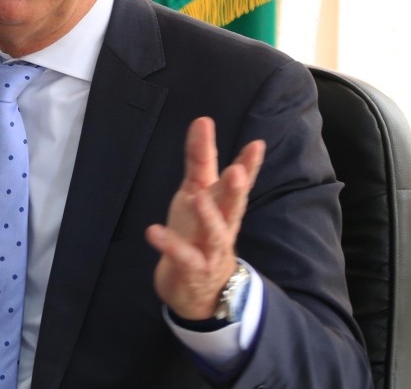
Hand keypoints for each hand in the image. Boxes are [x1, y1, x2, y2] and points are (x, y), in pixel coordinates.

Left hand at [146, 117, 264, 319]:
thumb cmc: (200, 233)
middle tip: (237, 172)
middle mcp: (223, 225)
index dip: (248, 164)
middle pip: (233, 206)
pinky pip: (182, 257)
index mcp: (224, 205)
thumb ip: (201, 159)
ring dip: (208, 216)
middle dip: (236, 189)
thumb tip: (202, 120)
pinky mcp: (192, 269)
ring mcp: (209, 250)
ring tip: (198, 198)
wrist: (202, 290)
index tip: (256, 144)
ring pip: (214, 233)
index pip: (238, 181)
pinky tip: (153, 231)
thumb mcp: (197, 192)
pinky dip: (169, 245)